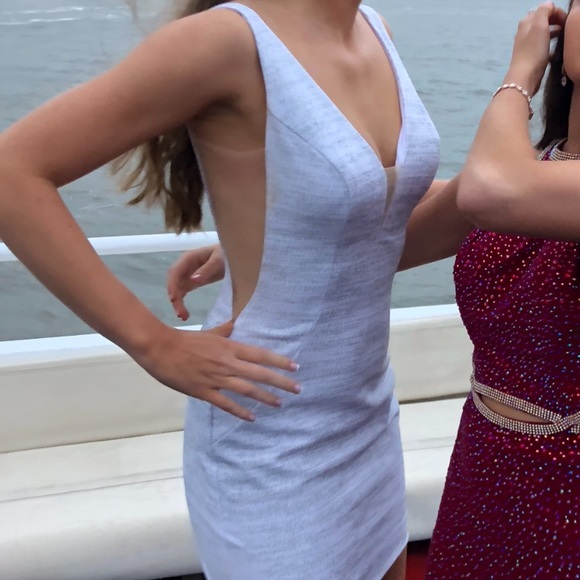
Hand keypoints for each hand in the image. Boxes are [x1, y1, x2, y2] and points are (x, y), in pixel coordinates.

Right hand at [135, 321, 300, 420]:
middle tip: (298, 389)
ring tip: (279, 404)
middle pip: (259, 373)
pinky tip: (252, 417)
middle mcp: (227, 363)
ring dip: (265, 397)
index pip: (260, 355)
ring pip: (246, 389)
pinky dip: (240, 411)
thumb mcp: (208, 332)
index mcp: (229, 347)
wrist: (160, 348)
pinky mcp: (204, 391)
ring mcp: (216, 378)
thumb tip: (234, 323)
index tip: (295, 367)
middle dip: (280, 382)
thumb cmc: (185, 339)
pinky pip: (226, 403)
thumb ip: (224, 329)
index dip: (279, 361)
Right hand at [167, 244, 225, 320]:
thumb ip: (207, 269)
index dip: (172, 285)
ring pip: (177, 289)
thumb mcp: (219, 260)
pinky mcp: (192, 282)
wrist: (234, 253)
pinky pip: (183, 292)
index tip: (173, 299)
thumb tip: (193, 280)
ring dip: (177, 303)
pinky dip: (182, 302)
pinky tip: (185, 313)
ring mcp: (187, 274)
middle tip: (181, 314)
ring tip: (183, 317)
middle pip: (174, 282)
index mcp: (188, 258)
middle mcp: (185, 266)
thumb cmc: (226, 254)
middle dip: (175, 297)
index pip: (175, 272)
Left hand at [507, 2, 566, 93]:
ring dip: (554, 30)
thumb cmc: (534, 50)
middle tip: (567, 27)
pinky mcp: (530, 55)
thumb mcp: (540, 25)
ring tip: (564, 35)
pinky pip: (542, 43)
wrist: (525, 76)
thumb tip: (549, 4)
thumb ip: (544, 11)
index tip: (568, 20)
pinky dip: (549, 41)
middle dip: (556, 20)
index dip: (557, 12)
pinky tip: (556, 46)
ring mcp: (526, 44)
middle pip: (543, 20)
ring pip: (543, 32)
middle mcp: (524, 31)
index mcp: (526, 22)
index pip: (544, 9)